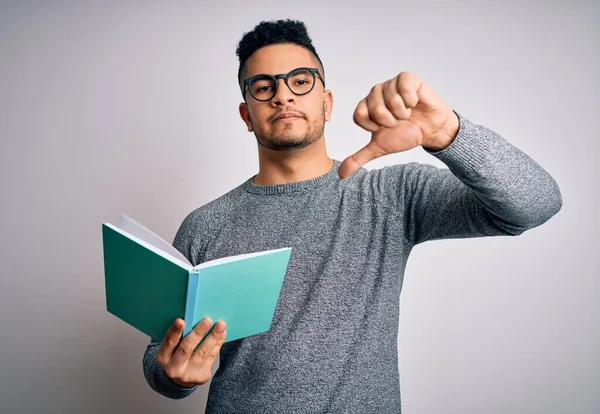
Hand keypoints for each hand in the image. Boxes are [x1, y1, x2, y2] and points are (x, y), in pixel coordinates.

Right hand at [156, 317, 226, 386]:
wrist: (181, 379)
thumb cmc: (177, 356)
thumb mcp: (171, 348)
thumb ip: (179, 336)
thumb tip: (193, 316)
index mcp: (163, 356)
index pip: (169, 342)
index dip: (175, 331)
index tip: (181, 320)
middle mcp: (174, 367)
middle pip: (186, 348)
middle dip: (198, 333)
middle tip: (207, 320)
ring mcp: (188, 374)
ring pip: (202, 353)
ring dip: (213, 337)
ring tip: (220, 325)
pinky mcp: (201, 376)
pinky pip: (211, 358)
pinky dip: (217, 344)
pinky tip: (222, 334)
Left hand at [338, 71, 459, 178]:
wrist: (430, 130)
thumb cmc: (404, 135)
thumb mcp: (379, 148)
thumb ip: (359, 158)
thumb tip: (340, 174)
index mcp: (365, 107)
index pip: (359, 116)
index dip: (373, 126)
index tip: (383, 129)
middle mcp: (375, 93)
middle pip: (376, 109)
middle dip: (391, 122)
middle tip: (399, 121)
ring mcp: (390, 84)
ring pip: (392, 100)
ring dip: (403, 113)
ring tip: (407, 113)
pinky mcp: (406, 78)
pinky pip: (404, 89)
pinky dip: (412, 101)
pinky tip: (415, 102)